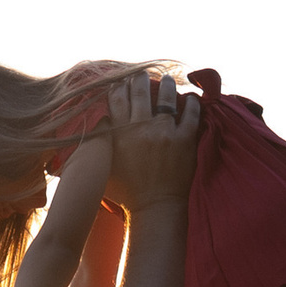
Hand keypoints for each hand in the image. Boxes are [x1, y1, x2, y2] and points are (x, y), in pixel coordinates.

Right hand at [97, 71, 200, 214]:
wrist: (155, 210)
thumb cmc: (127, 194)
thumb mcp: (104, 169)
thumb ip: (98, 145)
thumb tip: (93, 124)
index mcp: (119, 134)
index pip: (117, 97)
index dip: (119, 86)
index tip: (122, 83)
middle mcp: (141, 129)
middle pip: (140, 90)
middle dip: (141, 79)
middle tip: (143, 76)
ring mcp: (164, 133)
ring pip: (166, 95)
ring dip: (166, 84)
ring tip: (166, 81)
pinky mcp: (185, 140)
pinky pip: (191, 113)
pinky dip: (192, 103)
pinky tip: (190, 99)